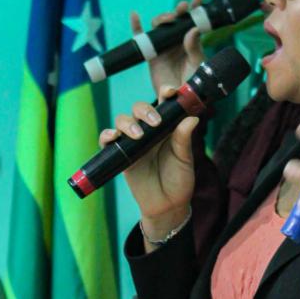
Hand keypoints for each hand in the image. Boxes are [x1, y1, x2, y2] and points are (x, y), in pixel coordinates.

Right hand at [99, 104, 197, 234]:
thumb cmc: (179, 181)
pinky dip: (107, 135)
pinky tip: (114, 137)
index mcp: (167, 127)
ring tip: (138, 136)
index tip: (170, 92)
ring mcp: (133, 142)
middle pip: (139, 108)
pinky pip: (108, 140)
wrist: (167, 206)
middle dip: (145, 109)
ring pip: (123, 120)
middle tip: (155, 122)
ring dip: (128, 123)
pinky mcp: (121, 155)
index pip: (164, 104)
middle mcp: (149, 131)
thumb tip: (192, 118)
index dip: (165, 93)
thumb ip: (184, 139)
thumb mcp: (185, 159)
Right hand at [130, 0, 204, 98]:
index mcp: (191, 42)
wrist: (180, 101)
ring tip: (168, 19)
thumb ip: (195, 48)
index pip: (193, 21)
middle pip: (174, 20)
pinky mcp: (150, 55)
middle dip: (178, 12)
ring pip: (159, 26)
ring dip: (162, 18)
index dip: (195, 8)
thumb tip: (193, 30)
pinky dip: (136, 26)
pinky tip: (134, 15)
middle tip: (182, 9)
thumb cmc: (194, 83)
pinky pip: (140, 39)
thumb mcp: (198, 65)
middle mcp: (177, 41)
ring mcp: (163, 46)